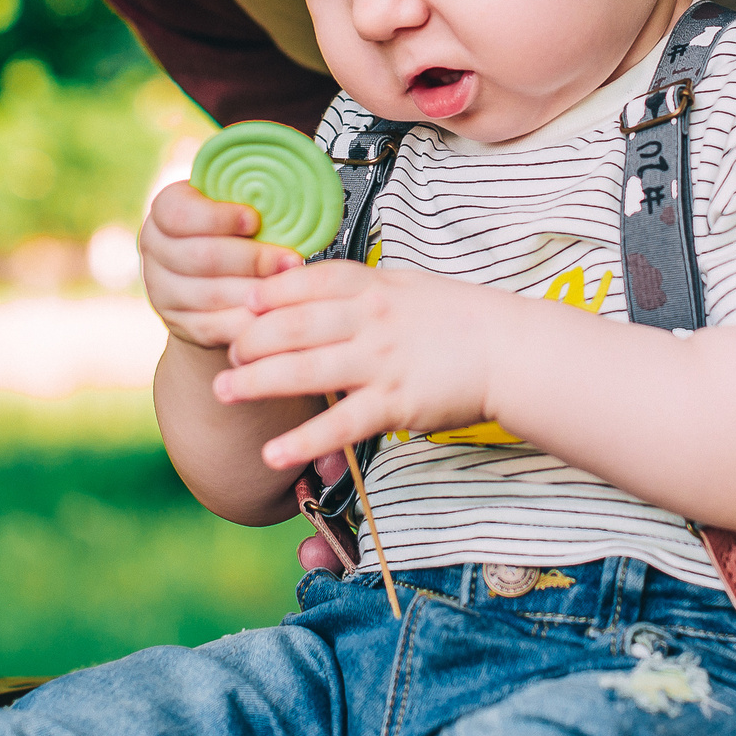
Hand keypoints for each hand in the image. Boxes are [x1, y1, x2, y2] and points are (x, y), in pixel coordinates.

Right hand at [140, 181, 303, 348]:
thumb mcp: (231, 209)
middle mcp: (154, 250)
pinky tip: (274, 312)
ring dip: (255, 291)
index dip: (218, 217)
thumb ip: (245, 200)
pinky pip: (215, 326)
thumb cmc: (233, 232)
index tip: (255, 219)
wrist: (212, 283)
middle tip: (290, 260)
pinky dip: (247, 320)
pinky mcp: (180, 324)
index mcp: (164, 211)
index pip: (180, 214)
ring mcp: (162, 290)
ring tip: (289, 286)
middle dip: (252, 259)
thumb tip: (282, 193)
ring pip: (210, 295)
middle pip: (201, 257)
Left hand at [216, 260, 523, 469]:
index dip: (266, 293)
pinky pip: (338, 424)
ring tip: (224, 391)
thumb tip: (308, 290)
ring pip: (305, 370)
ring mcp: (380, 362)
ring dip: (257, 382)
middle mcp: (371, 320)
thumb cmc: (458, 320)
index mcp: (373, 287)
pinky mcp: (394, 403)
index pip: (306, 282)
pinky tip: (272, 453)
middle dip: (251, 339)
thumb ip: (359, 289)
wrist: (511, 350)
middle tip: (226, 351)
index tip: (241, 304)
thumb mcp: (406, 286)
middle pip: (293, 325)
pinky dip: (301, 441)